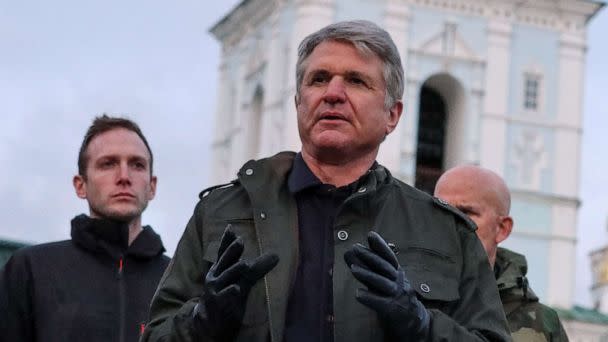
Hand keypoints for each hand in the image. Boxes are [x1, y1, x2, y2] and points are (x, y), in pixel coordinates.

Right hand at [194, 225, 278, 340]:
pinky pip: (225, 297)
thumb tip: (276, 255)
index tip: (231, 227)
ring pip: (226, 278)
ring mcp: (216, 290)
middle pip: (225, 262)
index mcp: (220, 269)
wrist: (210, 322)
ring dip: (234, 270)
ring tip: (245, 264)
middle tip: (241, 240)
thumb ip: (256, 267)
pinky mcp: (219, 304)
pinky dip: (230, 292)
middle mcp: (216, 277)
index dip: (227, 241)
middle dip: (232, 251)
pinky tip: (237, 289)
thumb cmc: (227, 295)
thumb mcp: (241, 280)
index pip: (223, 253)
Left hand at [344, 231, 429, 339]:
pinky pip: (380, 303)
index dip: (380, 245)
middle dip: (370, 256)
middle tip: (355, 248)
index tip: (370, 234)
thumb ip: (367, 267)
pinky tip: (358, 294)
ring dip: (368, 275)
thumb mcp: (382, 279)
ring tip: (353, 269)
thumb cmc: (393, 295)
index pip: (389, 256)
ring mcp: (396, 295)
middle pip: (384, 267)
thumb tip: (348, 252)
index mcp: (396, 272)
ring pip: (382, 283)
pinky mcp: (392, 310)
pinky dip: (370, 298)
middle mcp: (397, 281)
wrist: (412, 320)